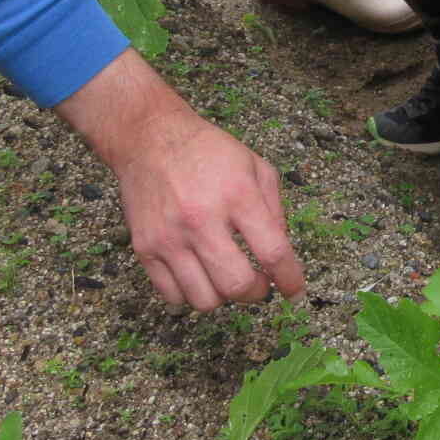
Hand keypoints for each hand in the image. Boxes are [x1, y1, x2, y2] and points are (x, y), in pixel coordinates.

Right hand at [56, 52, 303, 309]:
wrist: (149, 138)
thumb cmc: (209, 152)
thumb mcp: (256, 167)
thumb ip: (275, 211)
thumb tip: (281, 257)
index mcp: (237, 195)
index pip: (272, 253)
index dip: (290, 279)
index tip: (295, 290)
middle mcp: (202, 219)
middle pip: (237, 285)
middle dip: (257, 293)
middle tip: (260, 284)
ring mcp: (169, 237)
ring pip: (204, 300)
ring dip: (224, 297)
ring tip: (227, 276)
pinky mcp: (144, 248)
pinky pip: (172, 296)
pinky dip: (191, 294)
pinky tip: (200, 275)